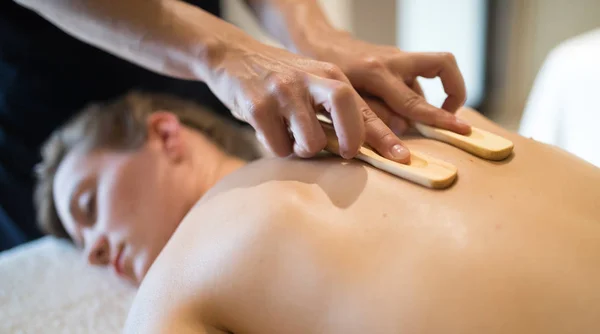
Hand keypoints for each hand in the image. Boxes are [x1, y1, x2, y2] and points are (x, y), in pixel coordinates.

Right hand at [209, 40, 410, 162]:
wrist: (232, 57)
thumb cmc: (279, 80)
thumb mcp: (312, 84)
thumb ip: (334, 109)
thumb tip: (360, 147)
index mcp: (329, 75)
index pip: (362, 107)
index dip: (384, 135)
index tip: (401, 158)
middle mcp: (309, 79)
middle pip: (345, 108)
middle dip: (350, 140)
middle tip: (344, 152)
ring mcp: (283, 90)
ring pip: (310, 141)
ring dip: (303, 150)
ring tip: (292, 137)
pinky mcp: (257, 104)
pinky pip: (278, 147)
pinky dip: (277, 149)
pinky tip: (268, 132)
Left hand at [306, 33, 471, 134]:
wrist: (322, 45)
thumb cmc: (330, 76)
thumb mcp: (345, 98)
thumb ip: (374, 115)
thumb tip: (404, 128)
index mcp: (376, 72)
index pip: (414, 101)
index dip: (438, 118)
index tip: (458, 128)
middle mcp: (392, 60)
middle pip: (442, 64)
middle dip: (456, 93)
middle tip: (457, 121)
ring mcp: (398, 56)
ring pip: (432, 73)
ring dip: (431, 99)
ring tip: (420, 120)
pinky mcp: (399, 58)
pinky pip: (419, 77)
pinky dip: (418, 96)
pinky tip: (405, 112)